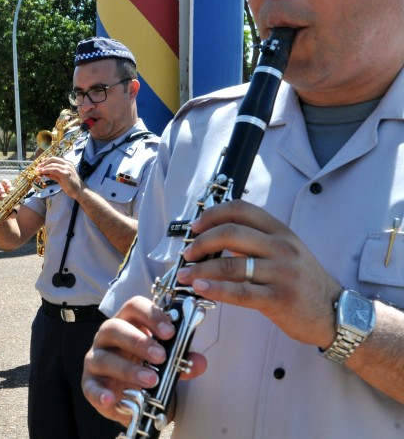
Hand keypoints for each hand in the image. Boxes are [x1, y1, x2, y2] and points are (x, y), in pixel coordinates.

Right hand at [0, 180, 12, 210]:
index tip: (9, 187)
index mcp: (4, 190)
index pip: (4, 182)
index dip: (6, 183)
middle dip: (0, 188)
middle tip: (3, 193)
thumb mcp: (12, 209)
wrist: (1, 218)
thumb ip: (13, 208)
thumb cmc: (7, 210)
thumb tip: (13, 206)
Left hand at [35, 157, 83, 198]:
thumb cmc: (71, 186)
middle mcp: (67, 164)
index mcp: (67, 164)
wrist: (79, 192)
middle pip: (53, 159)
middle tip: (38, 167)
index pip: (55, 159)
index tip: (40, 164)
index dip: (46, 160)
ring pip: (53, 164)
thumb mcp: (61, 179)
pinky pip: (54, 170)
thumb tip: (45, 173)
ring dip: (44, 167)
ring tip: (38, 170)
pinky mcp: (65, 173)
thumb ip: (53, 175)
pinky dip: (47, 170)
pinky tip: (43, 172)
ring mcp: (67, 168)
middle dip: (44, 162)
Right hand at [82, 296, 206, 425]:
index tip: (169, 332)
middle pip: (115, 327)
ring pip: (104, 357)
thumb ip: (181, 360)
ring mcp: (96, 359)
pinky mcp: (89, 382)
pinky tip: (111, 399)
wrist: (130, 396)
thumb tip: (199, 362)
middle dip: (138, 341)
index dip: (151, 315)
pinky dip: (100, 393)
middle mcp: (107, 337)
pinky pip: (90, 386)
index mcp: (128, 324)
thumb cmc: (144, 368)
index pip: (134, 307)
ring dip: (127, 369)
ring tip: (150, 380)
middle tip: (160, 356)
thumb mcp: (166, 363)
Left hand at [176, 199, 341, 347]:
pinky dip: (216, 289)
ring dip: (201, 269)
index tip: (195, 226)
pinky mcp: (280, 299)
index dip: (213, 214)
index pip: (242, 209)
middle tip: (187, 254)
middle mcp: (282, 248)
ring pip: (231, 265)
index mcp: (280, 231)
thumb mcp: (284, 251)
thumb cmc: (302, 280)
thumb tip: (214, 236)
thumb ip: (254, 240)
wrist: (335, 312)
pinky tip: (200, 288)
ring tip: (185, 275)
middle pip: (231, 233)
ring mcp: (282, 273)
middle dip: (201, 242)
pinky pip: (240, 292)